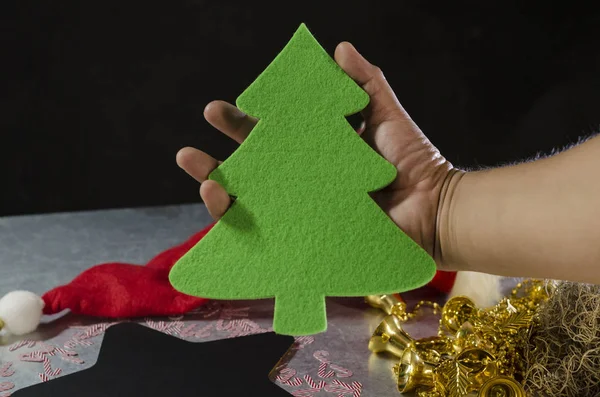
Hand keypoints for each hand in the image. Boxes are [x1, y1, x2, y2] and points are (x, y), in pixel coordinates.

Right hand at [176, 42, 455, 266]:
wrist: (434, 209)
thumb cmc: (413, 163)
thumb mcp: (386, 115)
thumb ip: (364, 83)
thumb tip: (338, 48)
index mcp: (317, 151)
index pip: (270, 135)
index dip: (242, 124)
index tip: (218, 110)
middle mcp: (305, 182)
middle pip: (251, 170)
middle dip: (217, 159)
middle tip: (189, 152)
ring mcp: (304, 211)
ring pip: (251, 203)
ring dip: (218, 191)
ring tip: (202, 177)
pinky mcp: (309, 236)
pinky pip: (269, 234)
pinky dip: (240, 223)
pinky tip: (223, 207)